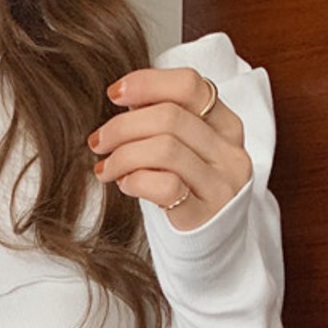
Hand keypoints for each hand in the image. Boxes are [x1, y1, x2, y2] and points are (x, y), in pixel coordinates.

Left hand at [87, 65, 252, 232]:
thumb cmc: (190, 192)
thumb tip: (126, 95)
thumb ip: (162, 121)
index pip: (189, 85)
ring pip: (165, 149)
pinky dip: (136, 180)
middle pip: (170, 117)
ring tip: (105, 168)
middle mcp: (229, 152)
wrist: (212, 244)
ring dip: (123, 155)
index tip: (114, 93)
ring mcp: (221, 184)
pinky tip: (125, 184)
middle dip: (123, 126)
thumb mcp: (184, 151)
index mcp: (226, 125)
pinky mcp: (205, 214)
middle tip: (99, 142)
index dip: (147, 83)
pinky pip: (166, 186)